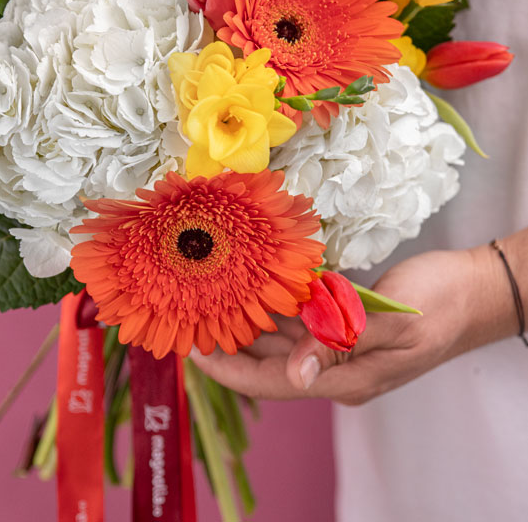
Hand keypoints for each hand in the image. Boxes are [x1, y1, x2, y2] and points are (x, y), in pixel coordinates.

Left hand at [190, 245, 515, 404]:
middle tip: (192, 315)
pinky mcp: (347, 325)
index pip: (273, 383)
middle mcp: (339, 368)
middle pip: (271, 363)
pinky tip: (255, 286)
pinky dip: (279, 306)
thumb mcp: (396, 322)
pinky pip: (303, 320)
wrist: (476, 289)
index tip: (192, 352)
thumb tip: (297, 374)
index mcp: (348, 378)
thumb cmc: (442, 302)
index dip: (230, 370)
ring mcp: (343, 347)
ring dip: (251, 322)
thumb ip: (345, 343)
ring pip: (284, 340)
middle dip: (231, 343)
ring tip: (211, 299)